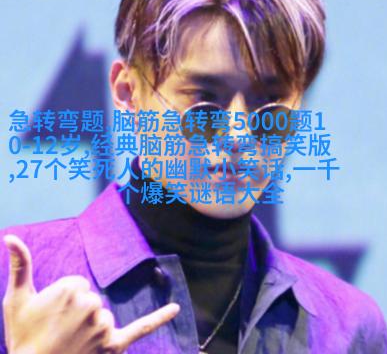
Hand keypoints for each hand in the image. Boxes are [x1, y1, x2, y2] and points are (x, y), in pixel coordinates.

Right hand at [2, 234, 179, 353]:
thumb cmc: (23, 337)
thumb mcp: (16, 299)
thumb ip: (20, 265)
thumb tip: (10, 236)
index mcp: (71, 288)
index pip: (77, 284)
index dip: (63, 300)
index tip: (51, 315)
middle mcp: (91, 305)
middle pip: (91, 299)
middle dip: (77, 313)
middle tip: (59, 332)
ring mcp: (103, 326)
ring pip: (103, 315)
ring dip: (91, 327)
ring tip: (71, 343)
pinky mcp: (114, 345)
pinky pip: (141, 328)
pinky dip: (159, 318)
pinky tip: (176, 309)